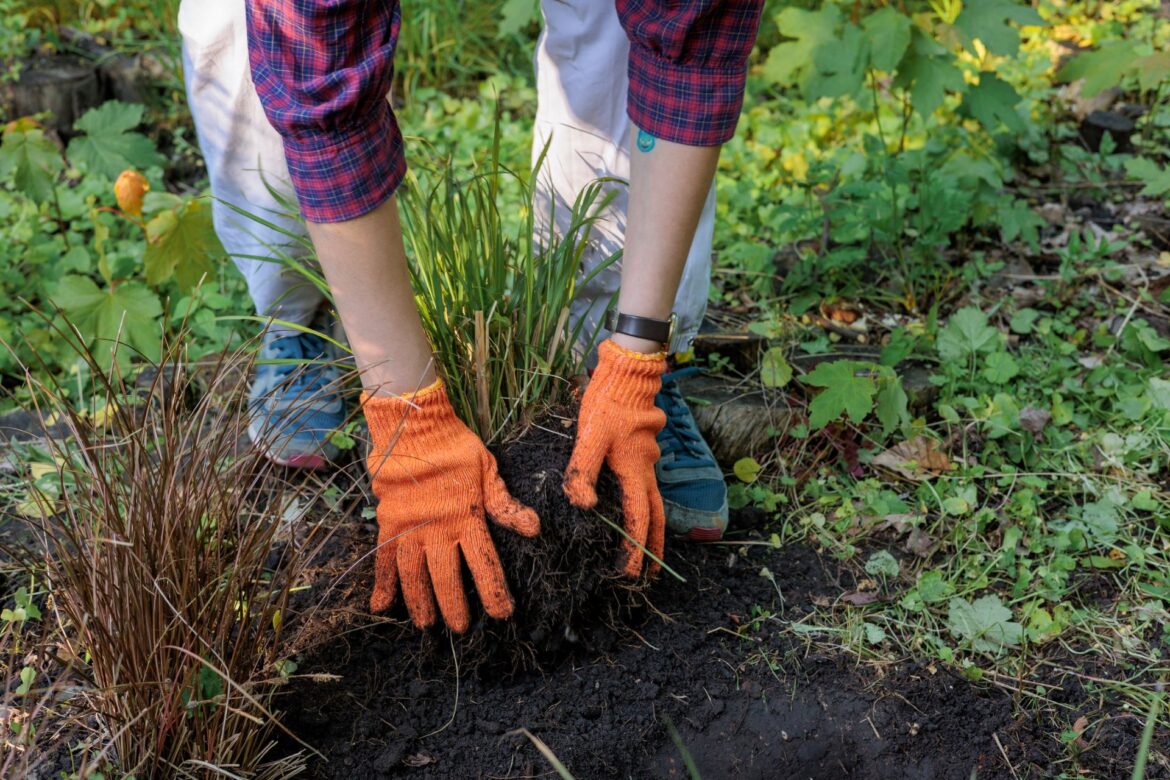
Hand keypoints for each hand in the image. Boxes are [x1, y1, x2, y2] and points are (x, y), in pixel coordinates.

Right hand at [364, 380, 538, 631]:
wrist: (414, 427)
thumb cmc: (456, 447)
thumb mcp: (488, 471)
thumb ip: (505, 504)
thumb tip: (534, 528)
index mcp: (467, 517)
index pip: (484, 563)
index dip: (493, 592)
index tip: (502, 613)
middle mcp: (438, 529)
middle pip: (447, 578)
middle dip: (455, 606)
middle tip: (461, 628)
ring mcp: (410, 528)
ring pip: (415, 576)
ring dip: (421, 603)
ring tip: (427, 625)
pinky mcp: (389, 523)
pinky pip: (384, 559)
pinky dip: (382, 584)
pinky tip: (381, 606)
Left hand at [563, 339, 666, 576]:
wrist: (629, 372)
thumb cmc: (607, 402)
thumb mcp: (589, 435)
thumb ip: (583, 470)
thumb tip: (584, 507)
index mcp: (633, 470)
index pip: (638, 519)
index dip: (634, 549)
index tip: (630, 573)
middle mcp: (646, 469)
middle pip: (656, 517)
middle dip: (655, 547)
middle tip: (652, 574)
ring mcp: (648, 459)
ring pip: (656, 501)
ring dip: (654, 528)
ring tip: (651, 550)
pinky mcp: (643, 450)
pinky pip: (649, 485)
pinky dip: (647, 504)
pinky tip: (637, 507)